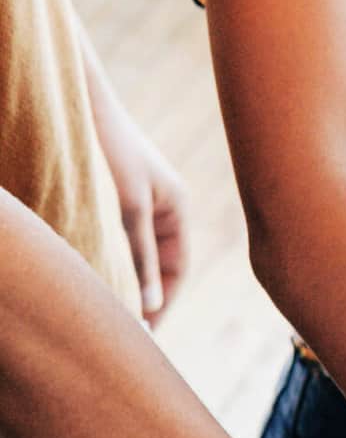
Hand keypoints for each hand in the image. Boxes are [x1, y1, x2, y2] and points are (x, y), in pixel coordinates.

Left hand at [88, 80, 189, 324]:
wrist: (78, 105)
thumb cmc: (109, 149)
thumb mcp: (130, 208)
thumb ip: (140, 256)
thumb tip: (149, 305)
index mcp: (176, 208)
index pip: (176, 270)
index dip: (162, 302)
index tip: (142, 332)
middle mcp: (160, 209)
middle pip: (156, 267)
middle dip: (142, 297)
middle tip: (123, 330)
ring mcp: (136, 204)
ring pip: (133, 256)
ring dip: (121, 280)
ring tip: (104, 310)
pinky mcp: (112, 201)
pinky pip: (114, 242)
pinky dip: (106, 261)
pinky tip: (89, 277)